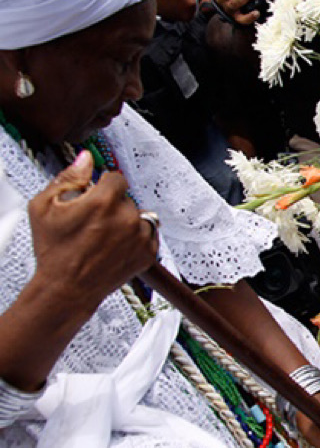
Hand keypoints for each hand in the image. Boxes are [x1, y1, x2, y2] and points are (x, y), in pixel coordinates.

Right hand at [27, 151, 157, 307]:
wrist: (67, 288)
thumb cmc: (54, 251)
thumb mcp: (44, 207)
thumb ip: (68, 178)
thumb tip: (86, 159)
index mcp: (104, 201)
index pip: (116, 177)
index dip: (102, 186)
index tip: (94, 197)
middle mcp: (127, 217)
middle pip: (126, 198)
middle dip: (112, 205)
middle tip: (92, 223)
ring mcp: (140, 236)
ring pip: (139, 215)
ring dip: (126, 221)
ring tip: (104, 236)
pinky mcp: (148, 253)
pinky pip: (148, 234)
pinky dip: (136, 238)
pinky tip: (115, 246)